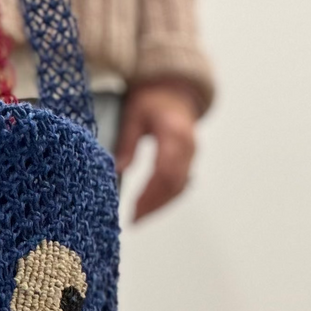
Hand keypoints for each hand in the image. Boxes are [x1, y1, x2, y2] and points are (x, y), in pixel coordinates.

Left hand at [113, 79, 199, 221]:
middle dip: (154, 205)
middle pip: (175, 185)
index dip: (150, 194)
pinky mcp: (190, 158)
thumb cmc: (150, 99)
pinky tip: (151, 206)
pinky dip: (167, 197)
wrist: (174, 89)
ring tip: (139, 217)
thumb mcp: (133, 114)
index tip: (133, 210)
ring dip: (161, 205)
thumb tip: (118, 170)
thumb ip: (127, 142)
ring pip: (180, 186)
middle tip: (134, 221)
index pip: (165, 172)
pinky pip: (182, 182)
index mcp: (174, 134)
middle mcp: (188, 146)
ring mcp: (192, 153)